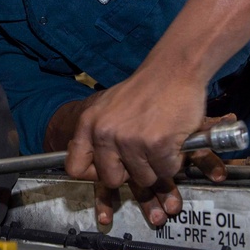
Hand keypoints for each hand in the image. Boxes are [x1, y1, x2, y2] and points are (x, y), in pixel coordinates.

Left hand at [71, 72, 206, 190]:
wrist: (174, 70)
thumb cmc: (144, 90)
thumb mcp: (107, 107)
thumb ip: (97, 134)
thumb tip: (91, 167)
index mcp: (88, 124)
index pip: (75, 167)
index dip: (94, 173)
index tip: (110, 168)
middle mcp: (104, 133)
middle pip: (111, 179)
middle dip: (130, 173)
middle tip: (142, 155)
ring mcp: (129, 140)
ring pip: (142, 179)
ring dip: (155, 166)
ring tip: (159, 142)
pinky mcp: (156, 144)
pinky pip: (166, 171)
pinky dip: (174, 161)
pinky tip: (173, 140)